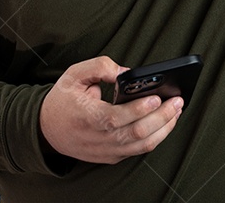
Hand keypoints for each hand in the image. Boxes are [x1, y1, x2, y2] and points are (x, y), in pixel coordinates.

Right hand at [39, 55, 183, 164]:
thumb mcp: (74, 74)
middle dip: (162, 117)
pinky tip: (165, 123)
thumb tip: (126, 71)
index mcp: (87, 117)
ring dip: (164, 129)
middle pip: (136, 133)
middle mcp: (98, 138)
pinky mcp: (111, 157)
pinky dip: (155, 137)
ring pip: (141, 145)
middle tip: (177, 101)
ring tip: (176, 112)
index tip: (156, 97)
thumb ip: (100, 67)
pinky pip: (138, 150)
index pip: (117, 117)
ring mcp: (106, 150)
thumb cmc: (63, 100)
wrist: (46, 130)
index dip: (139, 109)